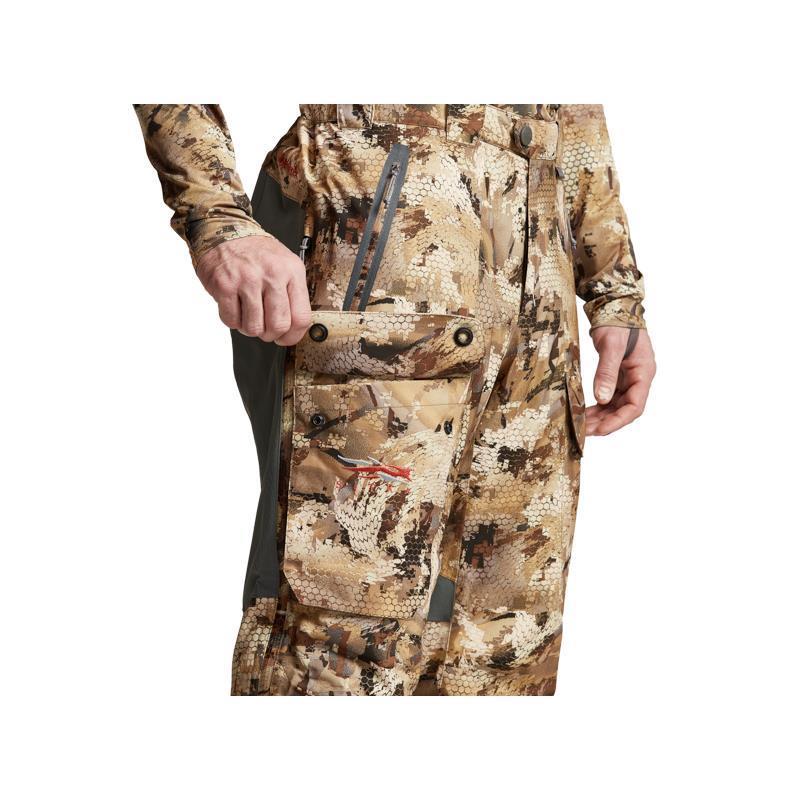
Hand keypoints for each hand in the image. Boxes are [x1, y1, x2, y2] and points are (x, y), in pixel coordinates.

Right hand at [194, 236, 311, 345]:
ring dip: (250, 328)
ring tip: (249, 315)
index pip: (301, 317)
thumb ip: (293, 294)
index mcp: (292, 271)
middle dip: (270, 334)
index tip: (285, 338)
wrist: (225, 230)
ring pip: (254, 327)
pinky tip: (235, 307)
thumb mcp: (285, 265)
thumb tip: (296, 328)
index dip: (293, 336)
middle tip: (265, 329)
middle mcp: (272, 274)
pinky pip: (231, 320)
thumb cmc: (256, 253)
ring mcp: (247, 279)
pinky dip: (233, 320)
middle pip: (278, 326)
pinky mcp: (225, 285)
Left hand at [586, 327, 655, 436]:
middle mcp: (638, 378)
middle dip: (606, 422)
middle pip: (625, 409)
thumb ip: (607, 372)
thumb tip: (602, 398)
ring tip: (583, 425)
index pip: (635, 406)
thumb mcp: (611, 346)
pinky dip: (598, 406)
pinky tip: (585, 412)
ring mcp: (628, 378)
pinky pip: (610, 396)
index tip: (599, 429)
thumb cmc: (617, 323)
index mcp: (644, 373)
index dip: (617, 421)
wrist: (614, 306)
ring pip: (616, 405)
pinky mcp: (618, 376)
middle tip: (585, 431)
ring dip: (601, 416)